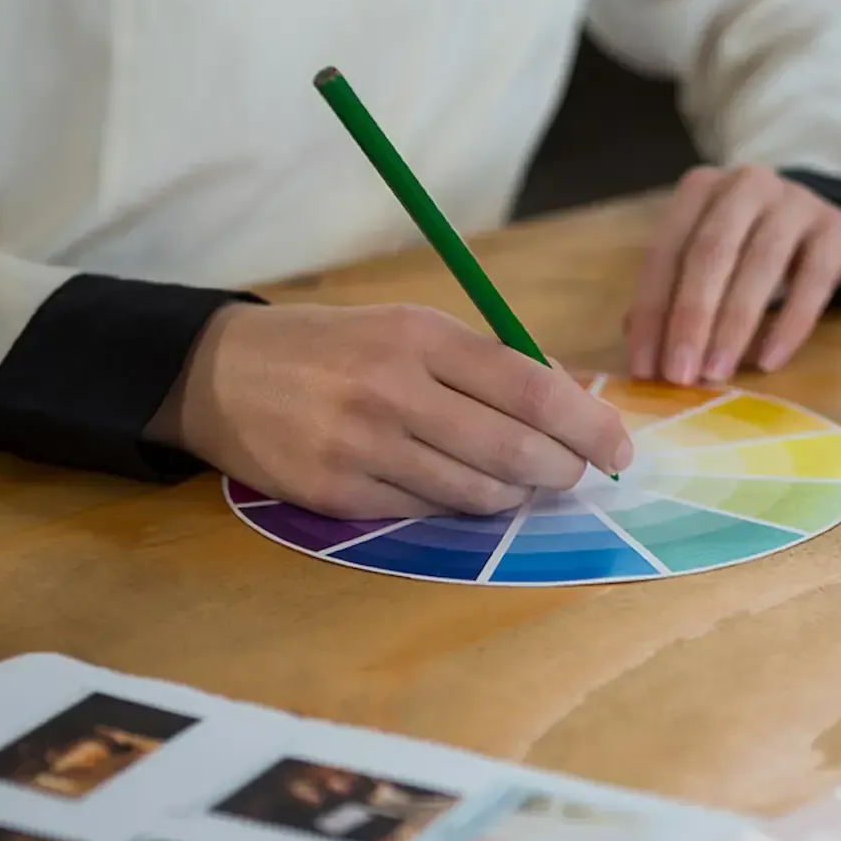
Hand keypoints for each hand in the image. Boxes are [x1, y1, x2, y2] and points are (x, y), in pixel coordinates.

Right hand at [149, 302, 631, 518]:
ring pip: (478, 492)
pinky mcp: (339, 496)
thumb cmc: (336, 347)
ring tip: (518, 478)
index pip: (530, 388)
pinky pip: (429, 513)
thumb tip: (571, 406)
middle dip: (564, 469)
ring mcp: (363, 448)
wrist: (221, 374)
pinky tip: (457, 486)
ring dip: (515, 493)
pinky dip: (459, 504)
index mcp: (420, 336)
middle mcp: (393, 390)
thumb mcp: (408, 327)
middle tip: (575, 473)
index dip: (588, 424)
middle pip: (515, 449)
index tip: (620, 447)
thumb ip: (486, 363)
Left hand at [625, 165, 840, 384]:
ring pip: (761, 264)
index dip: (652, 312)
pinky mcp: (834, 229)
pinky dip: (789, 324)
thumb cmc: (747, 248)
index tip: (643, 367)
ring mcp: (795, 202)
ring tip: (718, 373)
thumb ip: (671, 294)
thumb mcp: (705, 261)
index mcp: (699, 189)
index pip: (667, 252)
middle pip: (710, 253)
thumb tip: (640, 346)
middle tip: (680, 374)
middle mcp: (745, 185)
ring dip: (734, 325)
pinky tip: (769, 361)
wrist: (821, 226)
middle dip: (691, 318)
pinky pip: (812, 280)